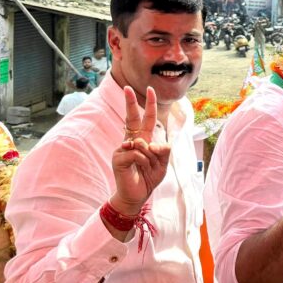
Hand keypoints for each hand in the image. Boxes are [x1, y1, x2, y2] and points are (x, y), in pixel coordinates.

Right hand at [112, 86, 170, 215]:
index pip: (146, 118)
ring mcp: (123, 148)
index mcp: (144, 139)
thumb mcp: (163, 163)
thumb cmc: (148, 178)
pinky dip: (143, 162)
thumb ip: (164, 150)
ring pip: (143, 143)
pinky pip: (137, 153)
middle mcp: (132, 141)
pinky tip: (138, 169)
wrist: (136, 195)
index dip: (149, 104)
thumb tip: (151, 143)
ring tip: (146, 168)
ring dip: (151, 157)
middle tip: (126, 87)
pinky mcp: (118, 157)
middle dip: (129, 102)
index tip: (150, 90)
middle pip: (132, 118)